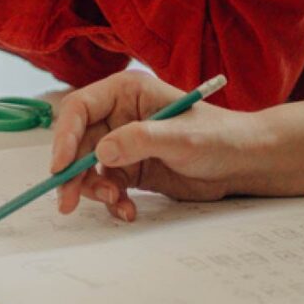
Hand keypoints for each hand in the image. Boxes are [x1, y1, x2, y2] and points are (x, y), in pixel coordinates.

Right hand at [48, 72, 272, 220]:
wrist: (243, 163)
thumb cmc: (219, 137)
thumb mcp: (181, 137)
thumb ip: (141, 140)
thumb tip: (101, 153)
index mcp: (126, 92)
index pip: (80, 109)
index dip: (64, 137)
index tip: (61, 167)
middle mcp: (119, 116)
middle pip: (77, 143)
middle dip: (73, 173)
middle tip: (68, 201)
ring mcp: (123, 144)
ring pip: (88, 169)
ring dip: (95, 190)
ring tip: (117, 203)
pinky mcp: (131, 169)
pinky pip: (108, 186)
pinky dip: (112, 201)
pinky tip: (129, 211)